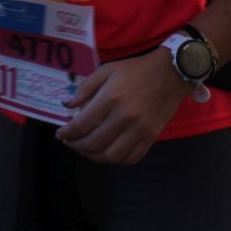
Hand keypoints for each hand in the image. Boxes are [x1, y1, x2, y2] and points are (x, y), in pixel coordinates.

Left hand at [56, 51, 186, 164]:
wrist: (170, 73)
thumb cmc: (136, 70)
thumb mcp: (107, 70)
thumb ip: (85, 88)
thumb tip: (67, 105)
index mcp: (111, 97)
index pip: (81, 124)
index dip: (67, 133)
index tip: (60, 134)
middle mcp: (124, 116)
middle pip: (93, 143)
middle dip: (76, 145)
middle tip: (70, 142)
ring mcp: (140, 129)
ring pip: (111, 155)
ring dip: (94, 156)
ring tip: (87, 149)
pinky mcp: (151, 137)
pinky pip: (130, 158)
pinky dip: (116, 160)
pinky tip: (108, 152)